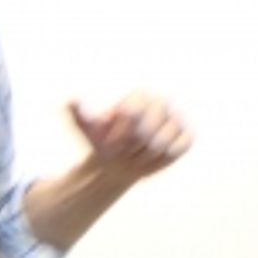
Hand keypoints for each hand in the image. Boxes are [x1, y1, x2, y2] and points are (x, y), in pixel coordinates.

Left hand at [66, 90, 191, 180]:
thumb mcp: (88, 129)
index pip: (133, 114)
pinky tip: (152, 157)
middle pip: (147, 131)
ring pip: (162, 143)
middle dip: (130, 148)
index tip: (111, 142)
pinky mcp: (186, 136)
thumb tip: (71, 100)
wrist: (119, 161)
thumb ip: (80, 114)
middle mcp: (161, 103)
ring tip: (137, 154)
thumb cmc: (104, 142)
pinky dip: (163, 158)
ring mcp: (176, 119)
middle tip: (124, 151)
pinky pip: (178, 148)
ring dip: (144, 156)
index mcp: (140, 96)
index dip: (119, 135)